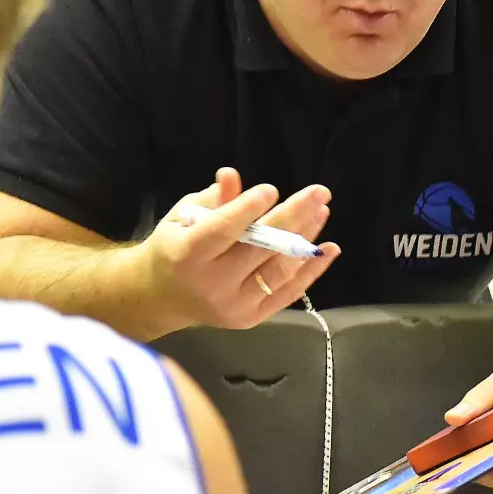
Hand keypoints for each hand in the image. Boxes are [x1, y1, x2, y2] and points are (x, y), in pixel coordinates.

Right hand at [147, 167, 339, 330]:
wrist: (163, 296)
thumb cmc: (174, 246)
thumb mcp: (184, 216)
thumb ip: (213, 200)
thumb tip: (231, 176)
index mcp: (187, 255)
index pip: (222, 230)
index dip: (247, 209)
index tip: (272, 189)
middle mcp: (211, 284)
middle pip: (259, 247)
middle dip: (293, 216)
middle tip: (319, 192)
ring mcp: (234, 304)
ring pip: (279, 268)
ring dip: (306, 238)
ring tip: (322, 211)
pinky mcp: (251, 317)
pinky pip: (288, 292)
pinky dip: (311, 270)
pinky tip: (329, 248)